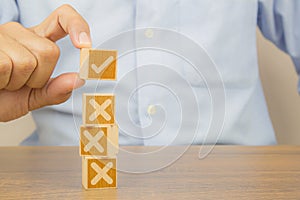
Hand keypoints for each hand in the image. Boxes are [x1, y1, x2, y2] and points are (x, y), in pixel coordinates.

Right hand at [0, 4, 90, 121]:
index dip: (77, 26)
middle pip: (50, 52)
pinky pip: (5, 66)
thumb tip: (79, 79)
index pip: (62, 20)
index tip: (85, 45)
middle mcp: (20, 33)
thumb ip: (56, 91)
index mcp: (36, 42)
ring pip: (27, 61)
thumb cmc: (3, 98)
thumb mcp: (34, 98)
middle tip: (19, 83)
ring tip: (4, 81)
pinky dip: (2, 81)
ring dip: (17, 82)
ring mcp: (2, 35)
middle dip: (39, 77)